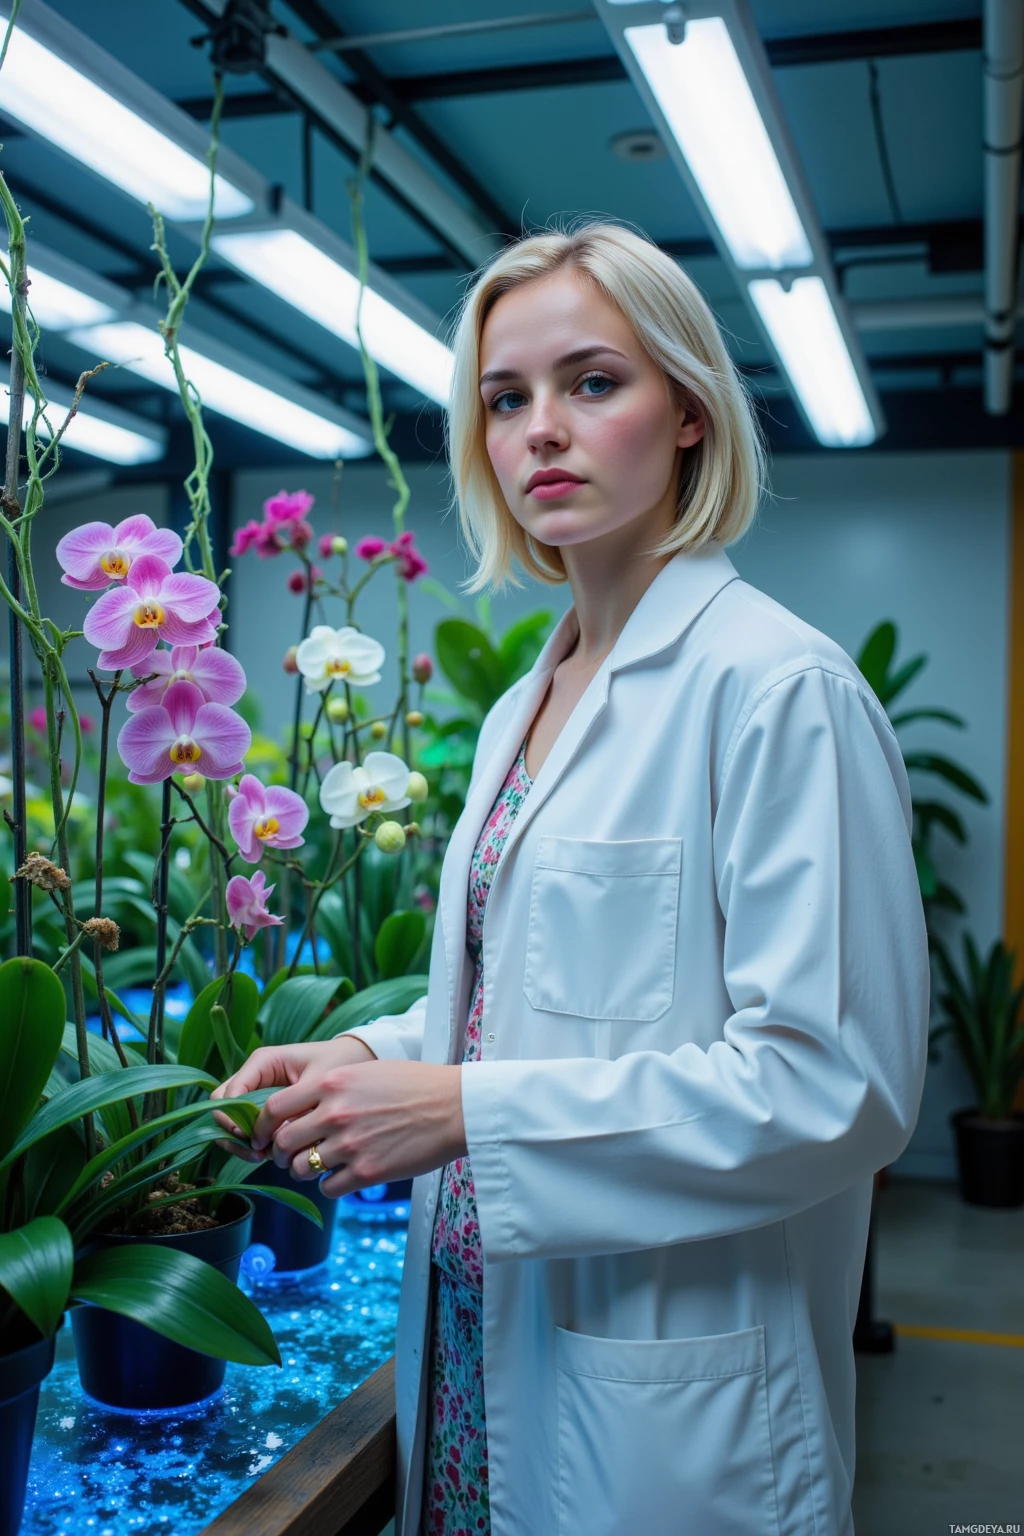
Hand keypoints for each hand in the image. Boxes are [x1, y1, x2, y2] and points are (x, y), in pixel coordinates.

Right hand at [210, 1036, 376, 1162]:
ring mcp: (257, 1093)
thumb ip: (297, 1108)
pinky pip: (247, 1128)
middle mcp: (254, 1076)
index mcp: (263, 1062)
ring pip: (230, 1120)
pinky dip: (252, 1143)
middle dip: (233, 1133)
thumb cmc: (340, 1064)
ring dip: (241, 1142)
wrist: (356, 1062)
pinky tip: (271, 1154)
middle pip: (222, 1106)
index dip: (232, 1118)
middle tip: (256, 1152)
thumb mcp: (320, 1083)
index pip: (230, 1092)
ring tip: (264, 1156)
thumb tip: (274, 1138)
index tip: (251, 1139)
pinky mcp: (265, 1109)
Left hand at [249, 1057, 466, 1198]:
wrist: (455, 1107)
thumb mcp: (366, 1072)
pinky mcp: (367, 1172)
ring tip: (320, 1165)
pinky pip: (328, 1188)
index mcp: (331, 1083)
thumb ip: (330, 1088)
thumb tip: (300, 1108)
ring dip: (305, 1171)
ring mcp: (350, 1145)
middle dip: (281, 1153)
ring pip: (302, 1169)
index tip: (266, 1134)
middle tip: (290, 1156)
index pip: (274, 1107)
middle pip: (283, 1142)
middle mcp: (335, 1113)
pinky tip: (345, 1174)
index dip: (263, 1125)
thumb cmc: (414, 1085)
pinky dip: (331, 1185)